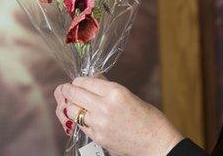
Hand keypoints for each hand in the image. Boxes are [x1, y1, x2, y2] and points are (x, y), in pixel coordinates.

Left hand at [54, 77, 183, 155]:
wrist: (156, 142)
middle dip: (68, 90)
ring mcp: (99, 124)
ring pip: (71, 110)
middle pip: (74, 94)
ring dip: (70, 105)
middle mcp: (104, 106)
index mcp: (115, 92)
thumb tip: (93, 79)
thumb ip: (109, 89)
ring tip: (73, 103)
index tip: (77, 81)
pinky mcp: (97, 137)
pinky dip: (78, 119)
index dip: (78, 80)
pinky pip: (79, 124)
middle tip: (66, 89)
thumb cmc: (149, 118)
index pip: (85, 82)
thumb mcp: (129, 96)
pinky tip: (82, 116)